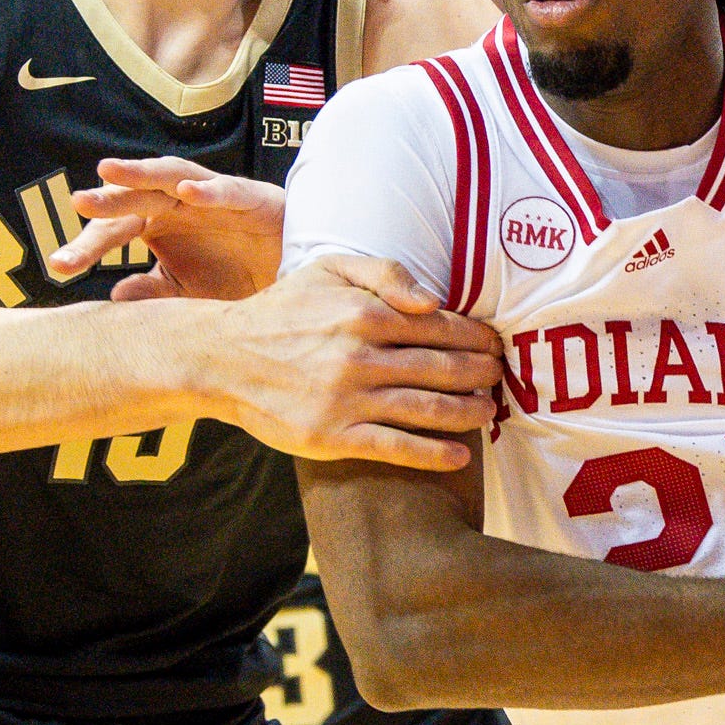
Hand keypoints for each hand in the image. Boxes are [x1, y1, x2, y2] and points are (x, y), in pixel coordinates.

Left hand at [51, 158, 285, 300]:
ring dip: (141, 173)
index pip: (113, 231)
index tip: (59, 267)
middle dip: (106, 199)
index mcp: (156, 224)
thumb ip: (153, 291)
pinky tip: (185, 192)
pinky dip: (207, 190)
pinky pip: (225, 190)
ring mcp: (210, 196)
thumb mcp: (187, 292)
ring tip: (110, 171)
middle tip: (76, 202)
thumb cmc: (233, 272)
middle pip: (134, 197)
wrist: (289, 269)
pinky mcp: (247, 196)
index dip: (86, 247)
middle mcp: (177, 204)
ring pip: (170, 176)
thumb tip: (114, 297)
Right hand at [203, 255, 501, 470]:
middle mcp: (360, 355)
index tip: (497, 345)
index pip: (441, 326)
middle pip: (442, 367)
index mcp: (365, 312)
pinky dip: (432, 453)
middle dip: (481, 373)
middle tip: (502, 378)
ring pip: (427, 408)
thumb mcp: (328, 269)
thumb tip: (434, 300)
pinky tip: (459, 455)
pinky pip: (395, 446)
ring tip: (490, 412)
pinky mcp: (332, 435)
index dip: (477, 337)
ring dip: (468, 412)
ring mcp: (347, 398)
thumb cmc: (283, 311)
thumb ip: (384, 272)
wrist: (222, 357)